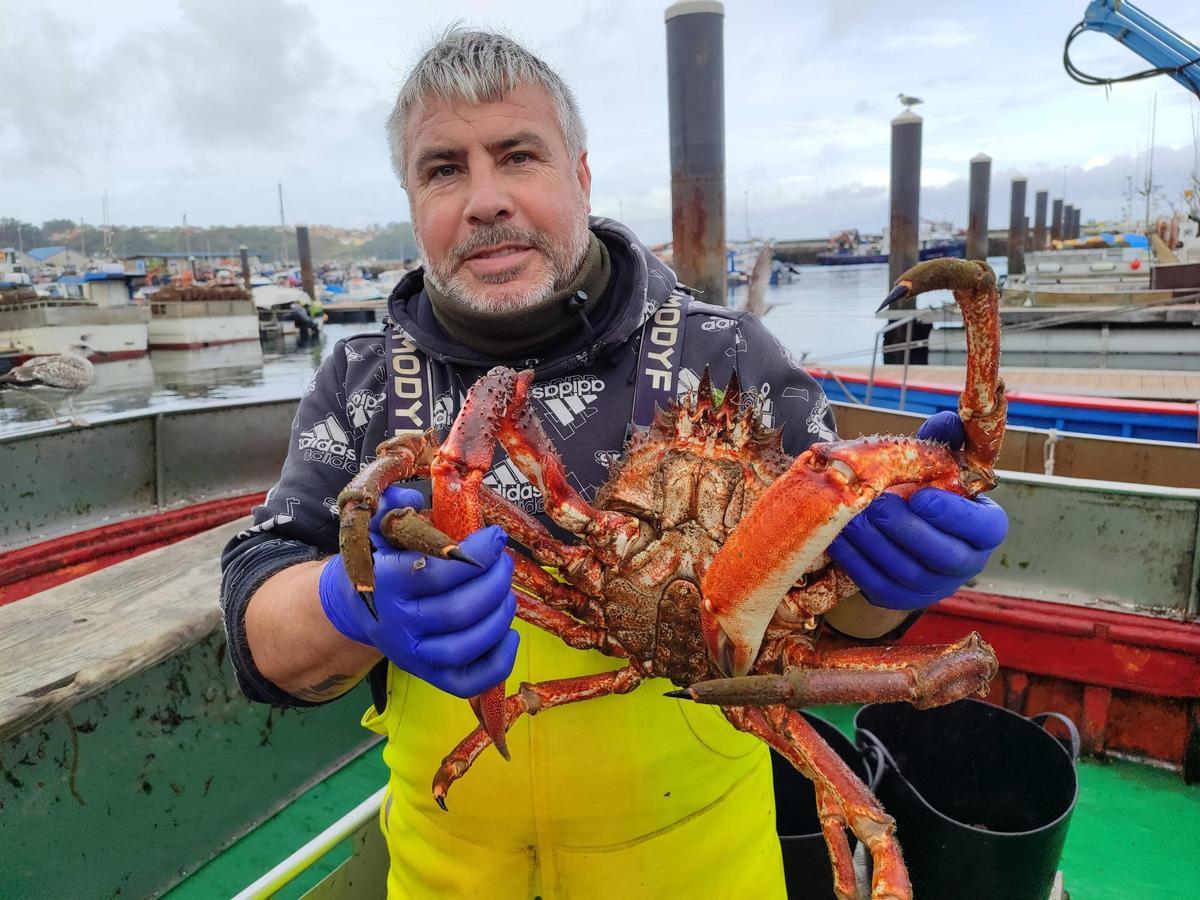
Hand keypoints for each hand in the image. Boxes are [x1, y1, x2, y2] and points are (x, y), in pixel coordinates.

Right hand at [318, 486, 518, 696]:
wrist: (358, 605)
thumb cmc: (382, 560)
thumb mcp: (379, 528)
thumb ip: (393, 506)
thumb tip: (413, 497)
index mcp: (386, 583)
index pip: (437, 573)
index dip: (476, 555)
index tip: (495, 538)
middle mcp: (398, 623)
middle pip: (458, 611)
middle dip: (494, 583)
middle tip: (505, 564)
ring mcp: (414, 654)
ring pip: (466, 645)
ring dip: (499, 617)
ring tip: (506, 594)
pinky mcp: (430, 675)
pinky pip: (469, 681)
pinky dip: (498, 661)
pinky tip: (509, 633)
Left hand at [826, 412, 1008, 610]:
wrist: (900, 536)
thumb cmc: (924, 492)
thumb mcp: (937, 467)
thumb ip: (943, 442)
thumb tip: (949, 419)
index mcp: (983, 530)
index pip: (985, 529)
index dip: (955, 516)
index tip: (922, 495)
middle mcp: (964, 564)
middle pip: (943, 555)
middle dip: (908, 529)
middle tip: (879, 504)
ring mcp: (930, 586)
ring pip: (905, 571)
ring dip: (875, 542)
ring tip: (853, 515)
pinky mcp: (896, 596)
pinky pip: (874, 582)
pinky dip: (854, 558)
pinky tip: (837, 534)